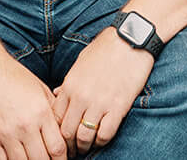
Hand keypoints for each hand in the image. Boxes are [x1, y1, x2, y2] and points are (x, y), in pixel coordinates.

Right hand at [0, 54, 66, 159]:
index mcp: (41, 112)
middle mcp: (25, 125)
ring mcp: (6, 134)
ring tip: (33, 159)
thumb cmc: (15, 78)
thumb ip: (54, 112)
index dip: (63, 158)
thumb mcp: (41, 90)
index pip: (58, 148)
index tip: (62, 158)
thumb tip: (65, 132)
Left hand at [52, 29, 152, 154]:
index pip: (55, 118)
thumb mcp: (81, 62)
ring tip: (85, 148)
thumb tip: (58, 94)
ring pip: (84, 137)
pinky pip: (105, 134)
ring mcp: (99, 103)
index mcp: (70, 85)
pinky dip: (101, 141)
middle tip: (71, 149)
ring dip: (83, 146)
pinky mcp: (118, 106)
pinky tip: (102, 139)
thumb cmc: (105, 48)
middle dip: (67, 144)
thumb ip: (69, 82)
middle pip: (66, 132)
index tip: (60, 137)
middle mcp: (81, 96)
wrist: (130, 38)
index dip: (55, 132)